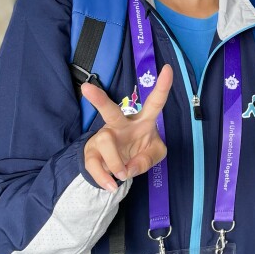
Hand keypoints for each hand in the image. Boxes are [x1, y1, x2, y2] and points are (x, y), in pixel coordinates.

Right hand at [82, 65, 172, 191]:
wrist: (119, 167)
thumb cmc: (140, 151)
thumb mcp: (155, 154)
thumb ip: (148, 159)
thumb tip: (128, 168)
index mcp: (143, 120)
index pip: (155, 102)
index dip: (163, 86)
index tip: (168, 68)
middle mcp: (121, 124)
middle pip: (110, 111)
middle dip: (99, 100)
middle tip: (86, 88)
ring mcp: (104, 137)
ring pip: (105, 143)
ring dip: (116, 163)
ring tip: (122, 174)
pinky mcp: (92, 153)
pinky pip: (95, 164)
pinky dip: (104, 177)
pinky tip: (111, 185)